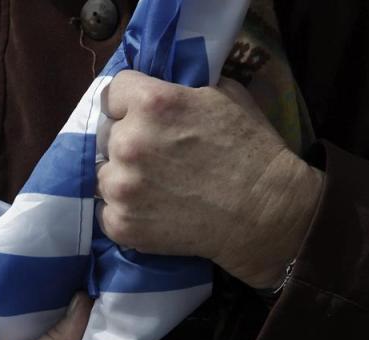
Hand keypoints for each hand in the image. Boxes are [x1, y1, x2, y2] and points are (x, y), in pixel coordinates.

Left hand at [95, 70, 323, 288]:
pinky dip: (123, 210)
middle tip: (156, 155)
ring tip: (154, 186)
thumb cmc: (251, 149)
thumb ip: (178, 87)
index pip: (113, 93)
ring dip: (122, 176)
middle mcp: (128, 143)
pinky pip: (105, 210)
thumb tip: (155, 86)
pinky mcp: (121, 224)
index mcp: (151, 103)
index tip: (141, 115)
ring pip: (102, 173)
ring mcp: (121, 187)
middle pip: (106, 134)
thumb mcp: (223, 94)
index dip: (129, 103)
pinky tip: (150, 210)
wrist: (266, 213)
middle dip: (126, 140)